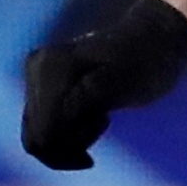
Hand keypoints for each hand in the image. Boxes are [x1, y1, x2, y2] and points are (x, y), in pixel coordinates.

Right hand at [22, 0, 186, 170]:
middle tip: (104, 119)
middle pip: (37, 137)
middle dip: (71, 143)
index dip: (71, 145)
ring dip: (72, 138)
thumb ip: (92, 96)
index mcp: (52, 68)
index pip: (43, 133)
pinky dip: (69, 131)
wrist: (151, 39)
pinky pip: (45, 125)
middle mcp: (36, 69)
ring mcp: (35, 76)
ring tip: (101, 115)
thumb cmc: (146, 63)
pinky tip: (93, 115)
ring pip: (40, 135)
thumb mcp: (127, 81)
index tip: (104, 122)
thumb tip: (61, 113)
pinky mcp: (41, 84)